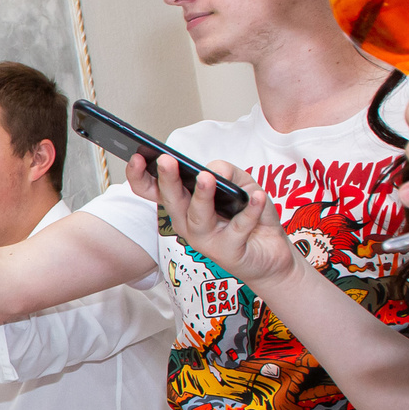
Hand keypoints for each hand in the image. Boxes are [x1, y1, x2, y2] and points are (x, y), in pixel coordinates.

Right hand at [131, 152, 302, 286]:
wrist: (271, 253)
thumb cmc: (248, 217)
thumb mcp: (240, 185)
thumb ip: (228, 172)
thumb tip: (215, 169)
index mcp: (183, 205)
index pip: (153, 191)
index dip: (140, 176)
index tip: (137, 156)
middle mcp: (187, 223)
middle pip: (172, 201)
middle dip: (167, 180)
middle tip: (166, 160)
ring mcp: (205, 240)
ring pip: (198, 216)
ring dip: (202, 196)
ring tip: (207, 178)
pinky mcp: (228, 251)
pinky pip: (238, 228)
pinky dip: (249, 211)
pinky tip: (257, 196)